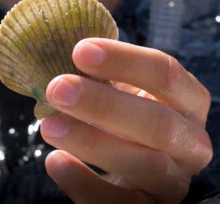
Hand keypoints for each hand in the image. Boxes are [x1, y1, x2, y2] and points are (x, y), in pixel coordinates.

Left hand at [40, 38, 212, 203]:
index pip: (166, 74)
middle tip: (57, 88)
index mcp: (187, 104)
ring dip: (91, 142)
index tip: (80, 50)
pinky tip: (55, 161)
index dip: (124, 60)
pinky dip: (84, 182)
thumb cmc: (125, 122)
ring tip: (48, 126)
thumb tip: (62, 60)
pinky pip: (120, 202)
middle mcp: (191, 144)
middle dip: (104, 104)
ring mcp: (174, 182)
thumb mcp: (122, 96)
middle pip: (159, 123)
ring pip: (146, 164)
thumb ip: (104, 81)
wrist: (136, 175)